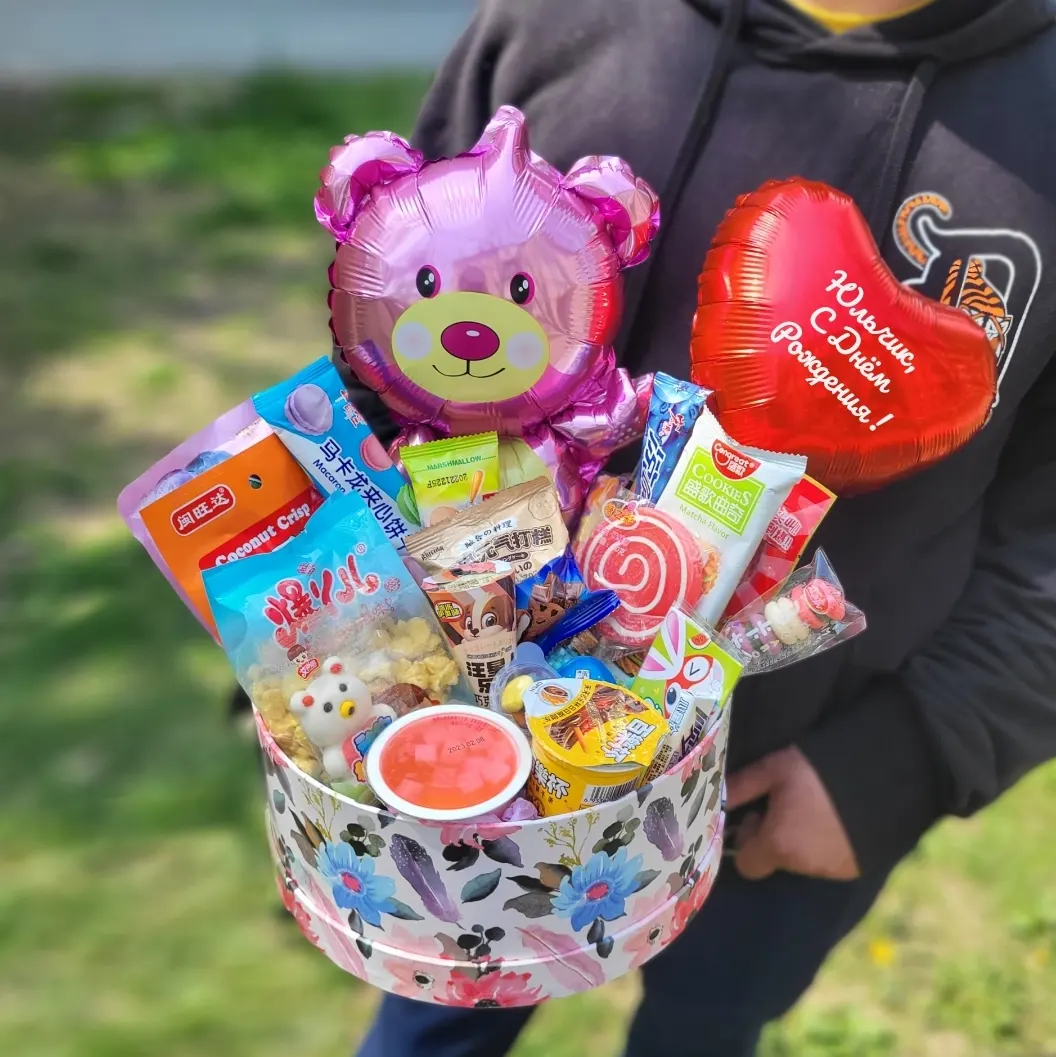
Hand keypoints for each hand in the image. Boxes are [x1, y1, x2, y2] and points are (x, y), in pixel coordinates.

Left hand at [725, 746, 859, 880]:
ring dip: (801, 840)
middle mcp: (803, 866)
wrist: (881, 775)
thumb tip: (714, 800)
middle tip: (787, 804)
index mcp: (778, 845)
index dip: (748, 840)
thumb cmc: (818, 770)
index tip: (758, 814)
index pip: (746, 865)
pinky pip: (831, 861)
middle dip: (775, 836)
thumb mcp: (773, 769)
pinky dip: (827, 845)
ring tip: (815, 807)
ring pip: (803, 861)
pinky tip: (836, 817)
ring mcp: (834, 870)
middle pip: (776, 860)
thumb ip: (741, 787)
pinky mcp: (857, 868)